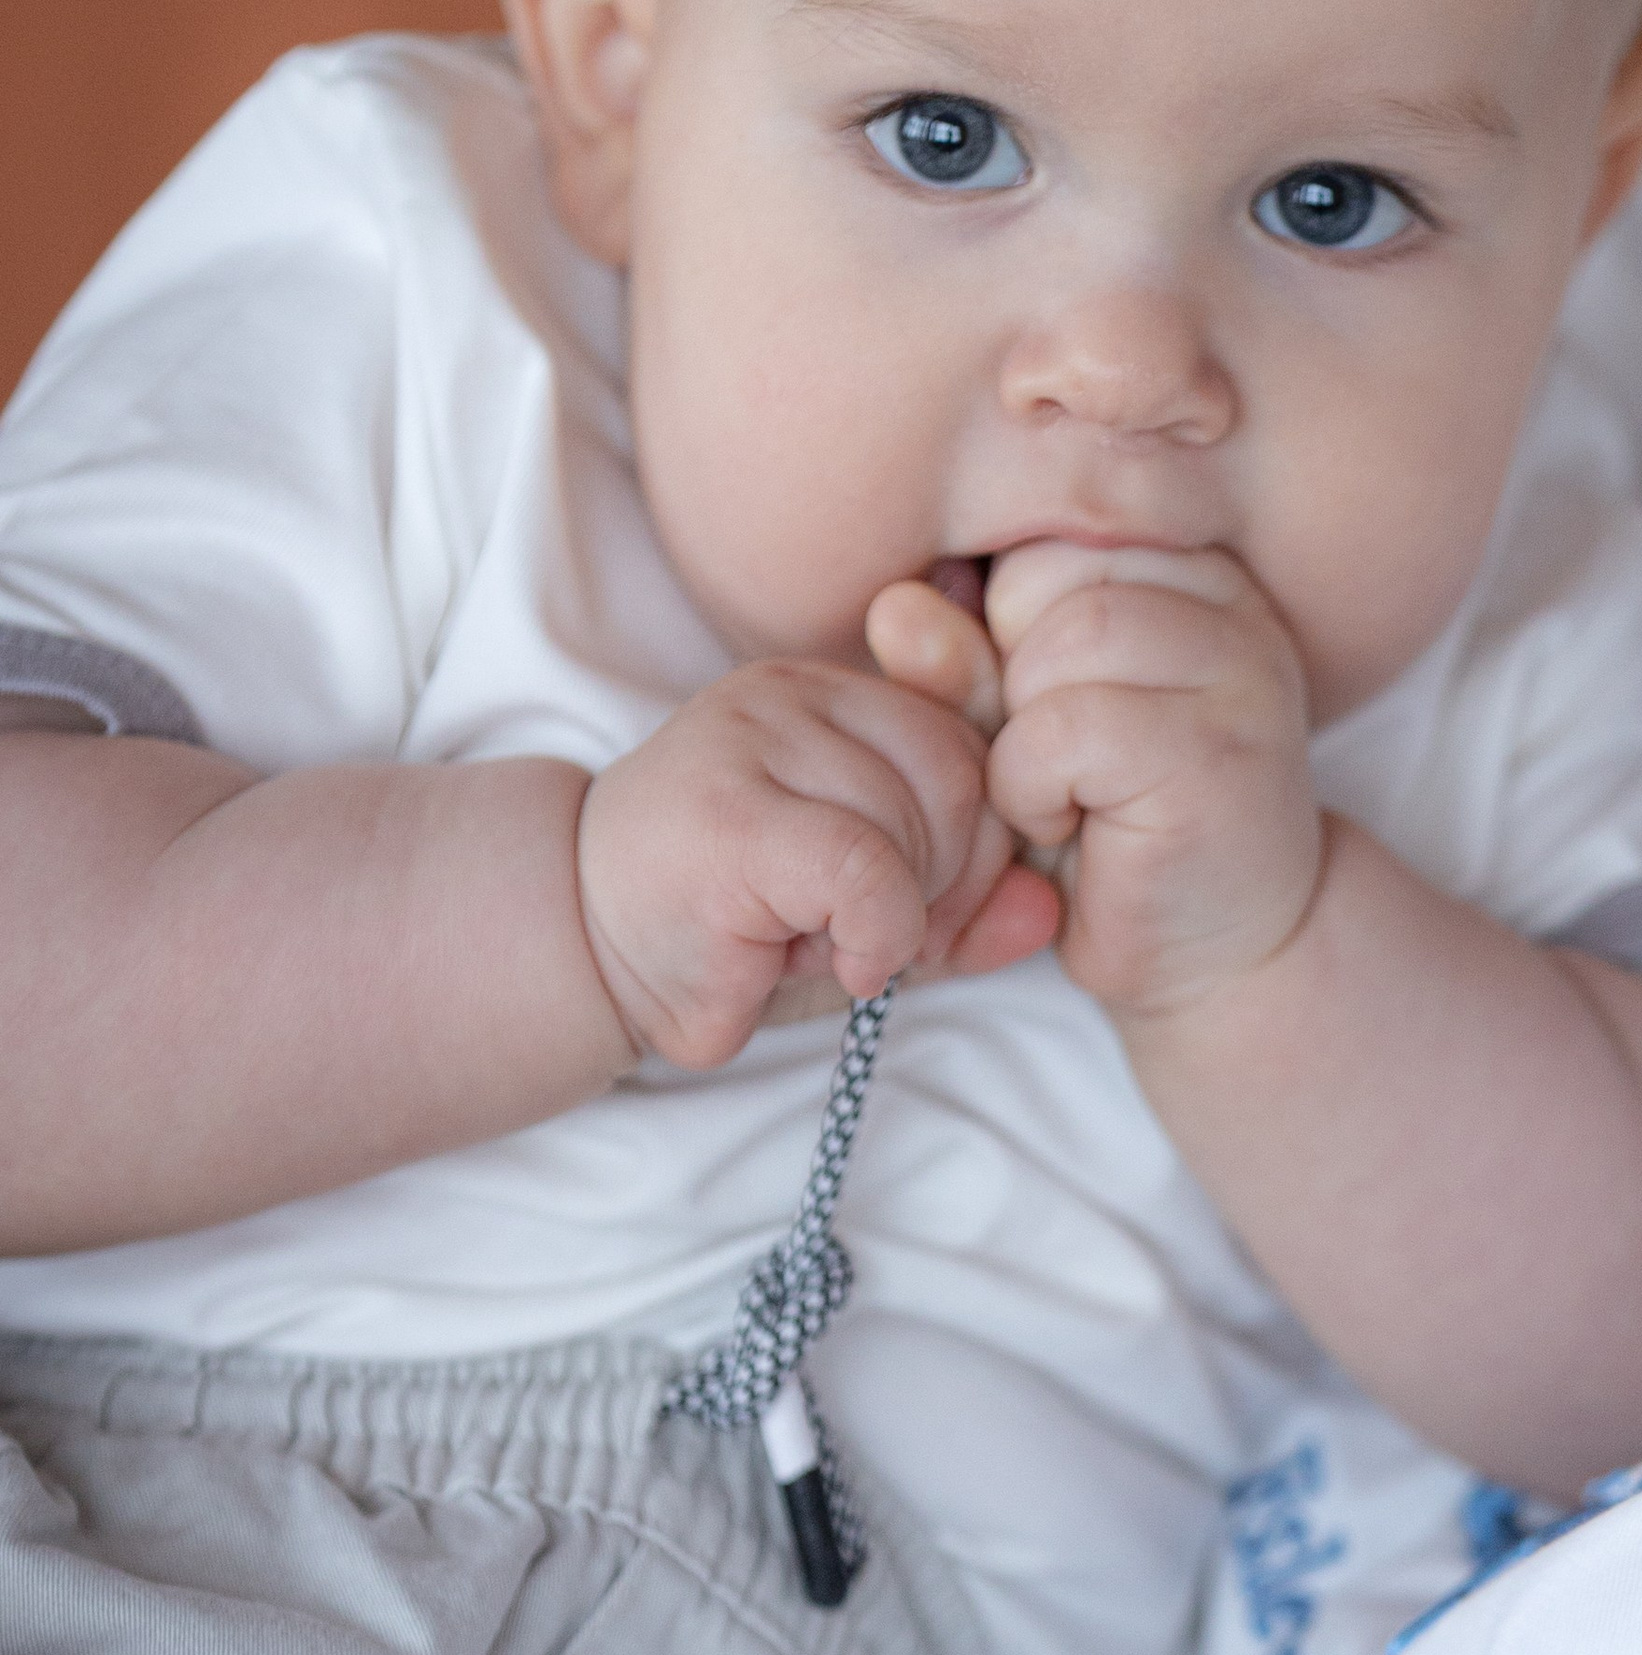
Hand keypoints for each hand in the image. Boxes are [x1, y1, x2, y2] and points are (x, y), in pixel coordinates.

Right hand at [575, 658, 1046, 1068]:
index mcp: (829, 694)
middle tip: (884, 938)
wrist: (581, 952)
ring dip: (899, 918)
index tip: (928, 911)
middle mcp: (790, 694)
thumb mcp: (863, 911)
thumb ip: (960, 904)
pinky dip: (877, 935)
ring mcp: (753, 740)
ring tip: (827, 942)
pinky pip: (867, 868)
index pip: (967, 739)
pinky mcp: (730, 813)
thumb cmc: (724, 929)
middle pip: (958, 776)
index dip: (977, 843)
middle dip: (950, 882)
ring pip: (914, 823)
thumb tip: (1047, 912)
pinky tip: (836, 960)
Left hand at [973, 542, 1322, 1017]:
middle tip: (1054, 762)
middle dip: (1011, 675)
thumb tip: (894, 604)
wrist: (1214, 957)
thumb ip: (964, 664)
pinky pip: (1066, 725)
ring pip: (1063, 640)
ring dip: (1020, 735)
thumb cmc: (1113, 835)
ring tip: (1058, 796)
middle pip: (1048, 574)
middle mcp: (1231, 604)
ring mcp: (1240, 671)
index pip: (1045, 540)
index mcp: (1188, 572)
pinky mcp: (1219, 751)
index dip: (1009, 631)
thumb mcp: (1018, 731)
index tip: (1049, 713)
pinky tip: (1067, 827)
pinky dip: (1031, 787)